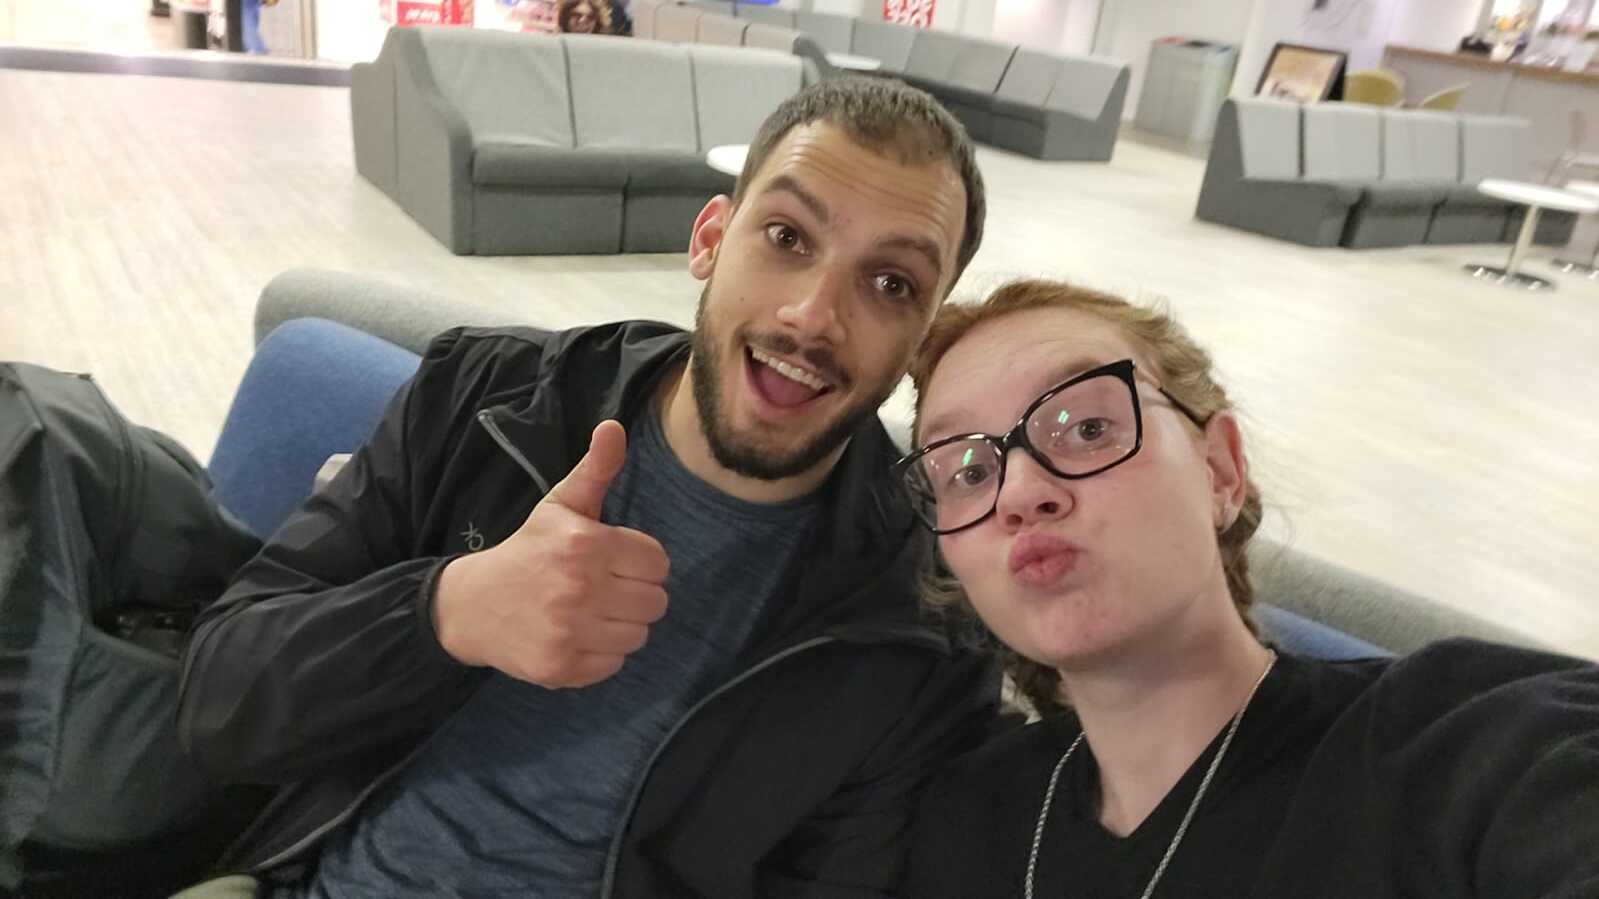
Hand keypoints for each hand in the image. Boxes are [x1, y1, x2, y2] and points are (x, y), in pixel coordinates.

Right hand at [434, 420, 668, 687]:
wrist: (472, 605)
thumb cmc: (529, 550)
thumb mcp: (561, 504)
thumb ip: (596, 469)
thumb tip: (614, 427)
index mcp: (586, 544)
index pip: (658, 563)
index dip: (640, 562)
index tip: (613, 561)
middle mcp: (579, 589)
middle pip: (655, 602)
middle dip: (635, 594)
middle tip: (604, 588)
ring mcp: (569, 632)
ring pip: (639, 636)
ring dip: (620, 625)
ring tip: (590, 611)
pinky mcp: (561, 668)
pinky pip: (615, 665)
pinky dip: (601, 654)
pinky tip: (576, 635)